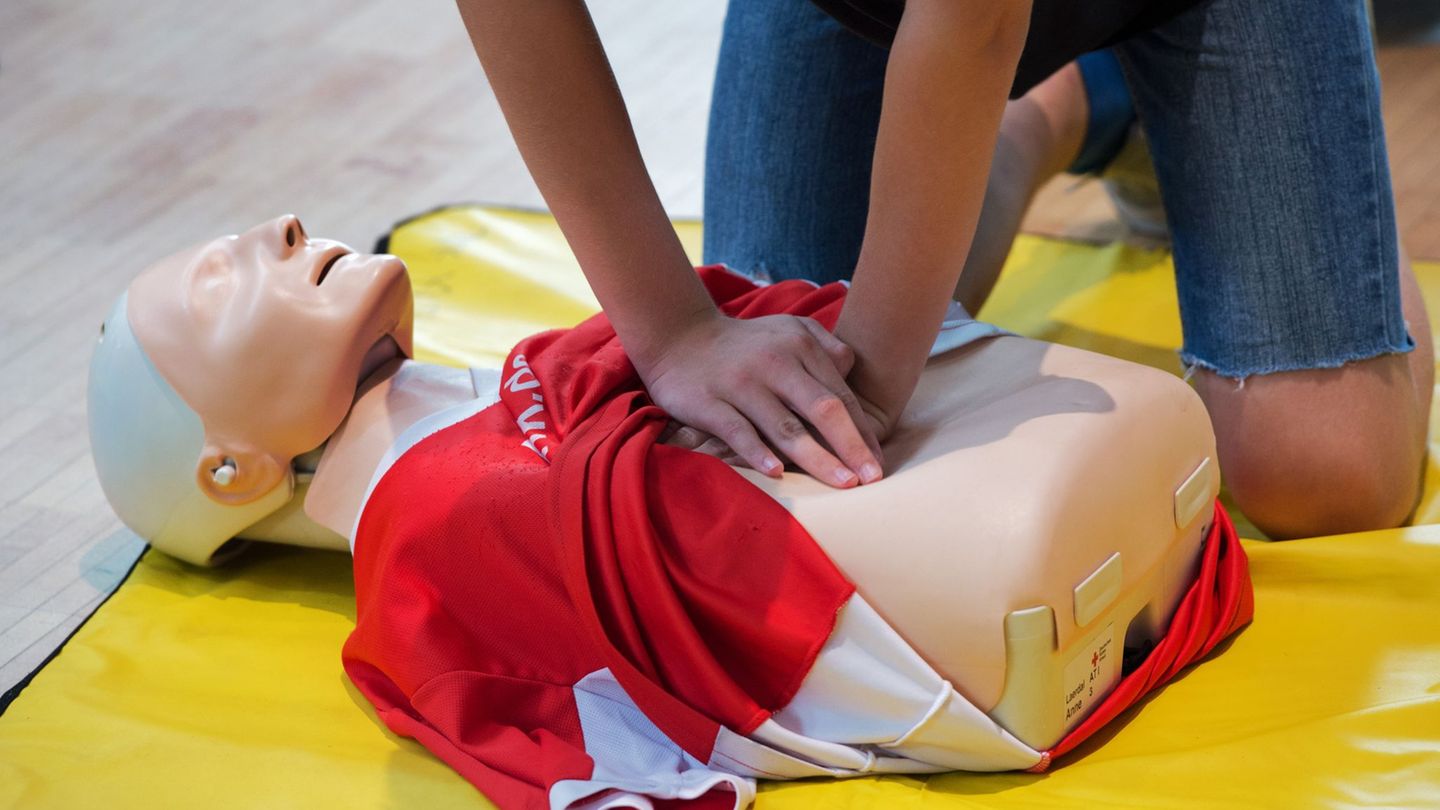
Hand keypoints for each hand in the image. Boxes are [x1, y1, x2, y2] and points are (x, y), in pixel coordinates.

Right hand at [636, 311, 884, 486]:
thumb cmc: (745, 343)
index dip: (862, 432)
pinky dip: (758, 452)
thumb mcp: (789, 329)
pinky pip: (738, 431)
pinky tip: (777, 473)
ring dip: (816, 457)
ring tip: (841, 483)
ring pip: (785, 425)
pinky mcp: (709, 402)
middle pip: (822, 409)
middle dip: (850, 446)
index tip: (877, 465)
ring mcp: (741, 384)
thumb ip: (824, 345)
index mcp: (800, 348)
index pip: (839, 396)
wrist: (679, 336)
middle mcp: (774, 364)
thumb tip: (851, 368)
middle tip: (870, 480)